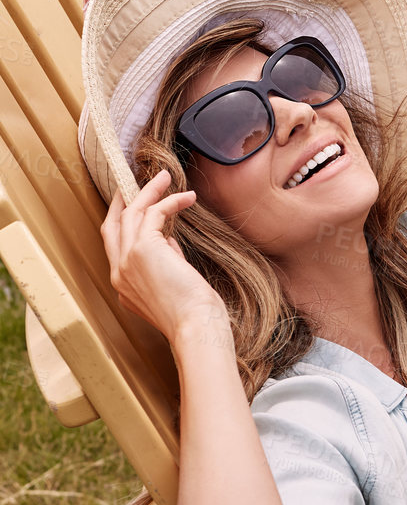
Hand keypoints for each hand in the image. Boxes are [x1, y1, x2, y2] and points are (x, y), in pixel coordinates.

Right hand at [101, 169, 230, 350]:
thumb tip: (169, 241)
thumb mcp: (173, 285)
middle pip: (113, 225)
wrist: (195, 327)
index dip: (123, 223)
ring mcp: (126, 261)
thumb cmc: (193, 314)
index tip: (135, 207)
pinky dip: (168, 201)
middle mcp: (118, 273)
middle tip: (134, 182)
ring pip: (130, 214)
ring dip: (148, 192)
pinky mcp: (142, 250)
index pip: (115, 246)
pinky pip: (153, 214)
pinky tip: (186, 197)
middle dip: (122, 201)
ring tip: (165, 177)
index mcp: (123, 285)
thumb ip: (165, 263)